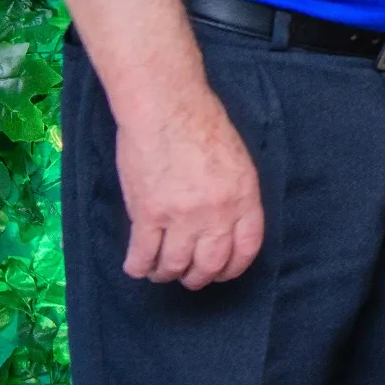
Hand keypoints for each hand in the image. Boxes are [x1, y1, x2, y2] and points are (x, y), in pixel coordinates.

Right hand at [116, 83, 264, 289]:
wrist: (166, 107)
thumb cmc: (202, 124)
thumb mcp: (236, 160)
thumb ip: (235, 194)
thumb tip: (227, 224)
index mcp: (244, 196)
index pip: (247, 248)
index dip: (233, 267)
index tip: (222, 272)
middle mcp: (217, 212)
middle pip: (210, 263)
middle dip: (199, 277)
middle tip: (189, 277)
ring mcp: (181, 216)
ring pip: (175, 266)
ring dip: (166, 274)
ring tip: (161, 271)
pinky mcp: (148, 215)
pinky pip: (143, 256)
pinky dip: (139, 267)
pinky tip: (137, 266)